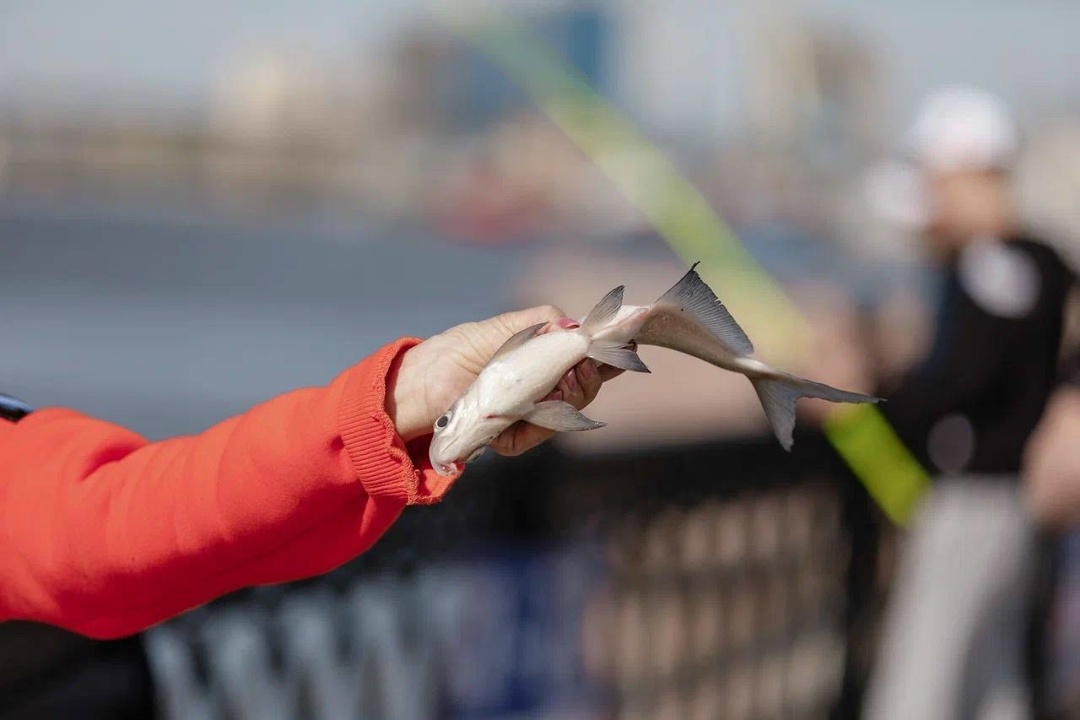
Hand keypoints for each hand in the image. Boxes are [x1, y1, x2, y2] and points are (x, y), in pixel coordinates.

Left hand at [387, 306, 623, 456]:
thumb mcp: (502, 328)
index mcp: (546, 355)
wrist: (419, 387)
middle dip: (589, 377)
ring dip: (564, 399)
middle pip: (586, 386)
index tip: (630, 343)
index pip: (590, 355)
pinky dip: (531, 425)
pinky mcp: (514, 437)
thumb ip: (541, 322)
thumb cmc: (459, 351)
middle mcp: (544, 385)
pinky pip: (537, 434)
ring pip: (567, 413)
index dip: (612, 352)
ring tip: (548, 387)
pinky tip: (520, 415)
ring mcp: (531, 413)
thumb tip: (576, 326)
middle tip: (583, 365)